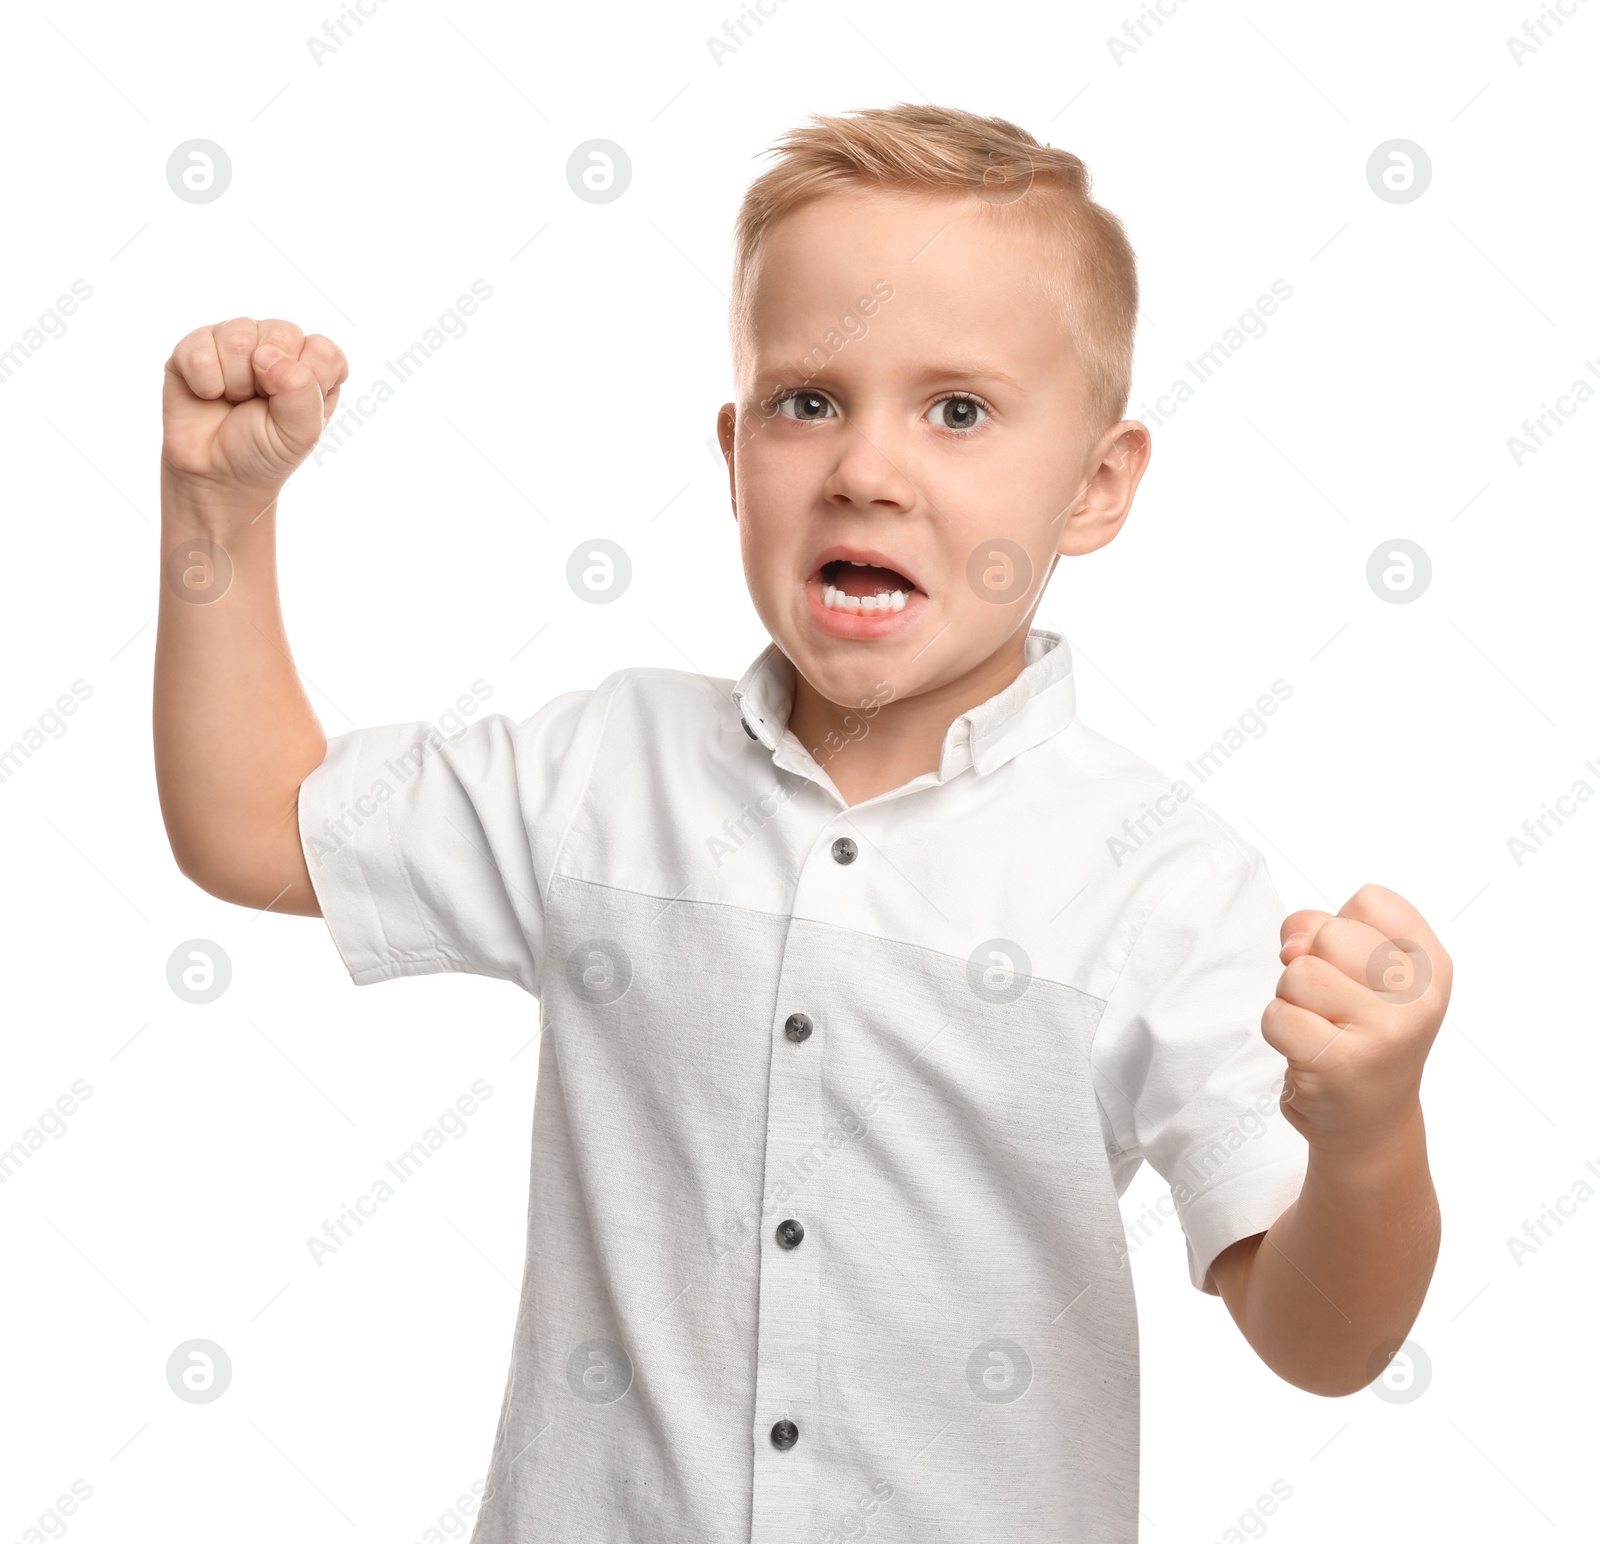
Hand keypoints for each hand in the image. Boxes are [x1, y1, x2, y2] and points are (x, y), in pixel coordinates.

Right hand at [162, 317, 347, 507]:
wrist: (217, 474)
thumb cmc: (265, 451)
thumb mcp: (300, 433)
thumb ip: (300, 391)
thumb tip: (266, 354)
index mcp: (312, 366)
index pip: (323, 350)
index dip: (307, 382)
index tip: (290, 409)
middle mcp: (276, 346)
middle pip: (283, 333)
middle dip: (270, 382)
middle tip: (258, 405)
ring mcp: (235, 342)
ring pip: (239, 336)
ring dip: (235, 382)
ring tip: (233, 400)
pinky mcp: (196, 347)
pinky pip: (199, 349)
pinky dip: (205, 383)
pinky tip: (207, 395)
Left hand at [1262, 884, 1450, 1157]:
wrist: (1370, 1122)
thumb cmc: (1360, 1034)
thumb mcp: (1360, 971)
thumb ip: (1323, 930)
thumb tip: (1293, 941)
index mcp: (1431, 966)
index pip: (1370, 900)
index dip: (1341, 928)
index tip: (1356, 971)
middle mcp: (1419, 998)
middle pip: (1329, 934)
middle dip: (1312, 965)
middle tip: (1333, 1007)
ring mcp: (1384, 1032)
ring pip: (1298, 974)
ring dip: (1292, 1000)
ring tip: (1321, 1029)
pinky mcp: (1340, 1063)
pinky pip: (1277, 1015)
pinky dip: (1279, 1031)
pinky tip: (1309, 1053)